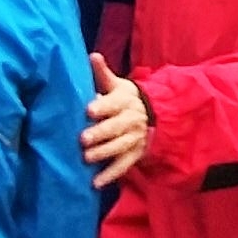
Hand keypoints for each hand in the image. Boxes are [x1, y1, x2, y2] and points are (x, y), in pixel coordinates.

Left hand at [82, 54, 149, 188]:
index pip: (114, 103)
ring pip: (120, 146)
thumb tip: (92, 55)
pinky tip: (96, 182)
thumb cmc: (125, 99)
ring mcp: (135, 138)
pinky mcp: (135, 153)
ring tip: (87, 159)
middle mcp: (132, 119)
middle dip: (101, 133)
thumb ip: (103, 74)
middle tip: (83, 139)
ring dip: (104, 153)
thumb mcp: (117, 85)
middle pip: (117, 126)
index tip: (88, 110)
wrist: (154, 115)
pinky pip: (124, 165)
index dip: (102, 106)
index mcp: (126, 100)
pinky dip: (111, 174)